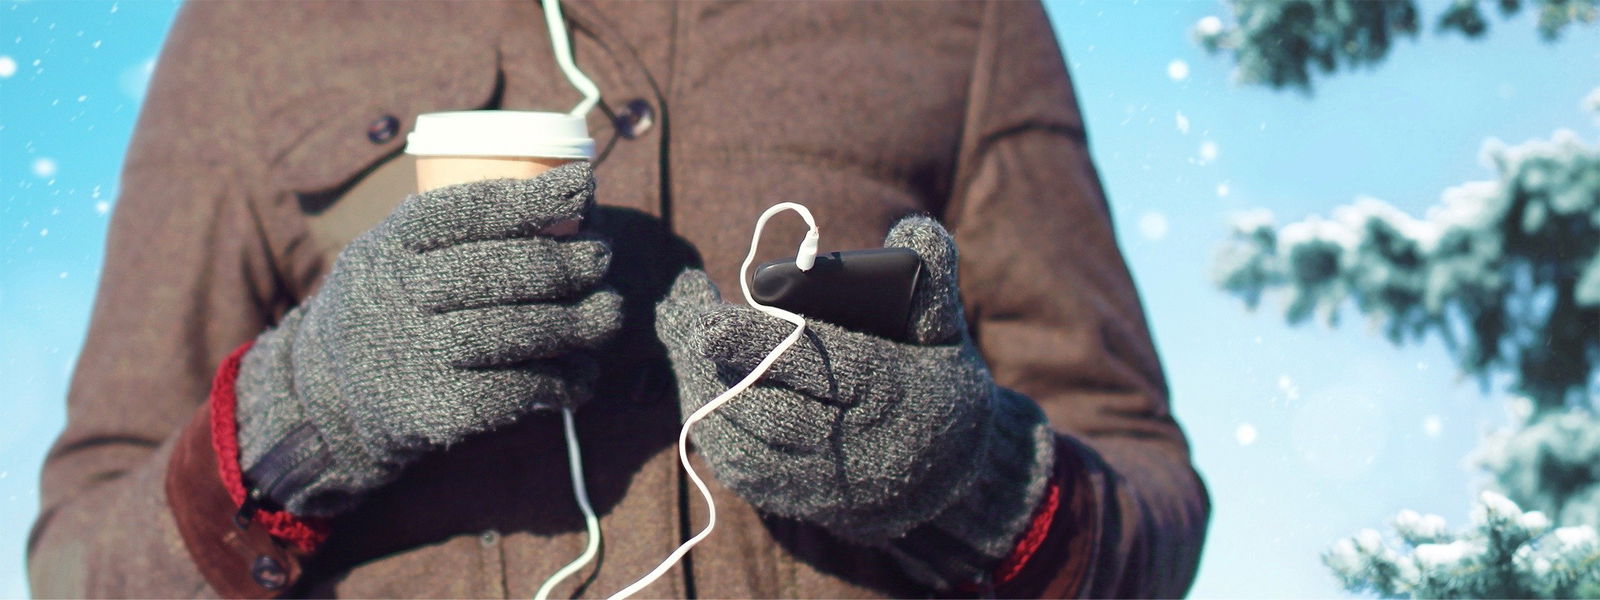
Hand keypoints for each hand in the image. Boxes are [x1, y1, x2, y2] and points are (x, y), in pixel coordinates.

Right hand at [235, 162, 622, 515]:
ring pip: (515, 331)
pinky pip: (515, 390)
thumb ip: (460, 227)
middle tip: (601, 257)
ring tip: (609, 313)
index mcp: (389, 246)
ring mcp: (414, 355)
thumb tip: (573, 194)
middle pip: (497, 272)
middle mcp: (396, 297)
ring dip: (578, 322)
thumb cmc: (393, 304)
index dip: (527, 200)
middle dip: (564, 263)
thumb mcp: (397, 251)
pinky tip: (583, 374)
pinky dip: (562, 380)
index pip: (461, 213)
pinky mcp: (435, 409)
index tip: (582, 188)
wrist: (328, 394)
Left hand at [655, 215, 1053, 586]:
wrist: (949, 478)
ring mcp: (825, 483)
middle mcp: (857, 447)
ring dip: (706, 390)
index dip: (759, 346)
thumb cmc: (937, 382)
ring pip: (746, 442)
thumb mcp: (945, 330)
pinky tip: (699, 384)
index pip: (819, 368)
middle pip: (770, 408)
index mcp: (893, 394)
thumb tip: (914, 229)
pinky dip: (712, 425)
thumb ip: (930, 279)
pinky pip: (741, 469)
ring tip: (684, 338)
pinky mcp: (798, 501)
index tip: (710, 322)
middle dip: (718, 364)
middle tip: (684, 316)